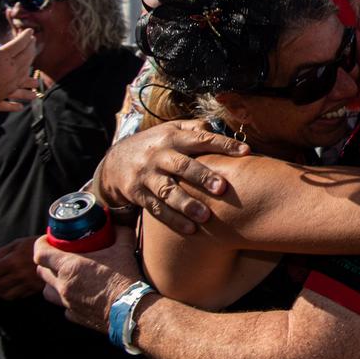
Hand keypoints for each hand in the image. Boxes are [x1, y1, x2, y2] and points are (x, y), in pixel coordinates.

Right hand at [0, 20, 36, 111]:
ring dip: (31, 60)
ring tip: (31, 55)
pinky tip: (31, 83)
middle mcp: (11, 69)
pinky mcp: (9, 91)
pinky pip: (23, 84)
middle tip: (32, 41)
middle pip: (27, 55)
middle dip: (31, 46)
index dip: (26, 36)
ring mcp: (12, 81)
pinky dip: (27, 80)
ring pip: (27, 69)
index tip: (29, 31)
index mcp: (2, 57)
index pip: (20, 44)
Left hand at [0, 235, 42, 299]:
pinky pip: (18, 296)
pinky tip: (7, 291)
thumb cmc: (40, 243)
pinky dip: (9, 295)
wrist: (64, 251)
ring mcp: (27, 283)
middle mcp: (18, 275)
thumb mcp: (19, 242)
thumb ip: (1, 252)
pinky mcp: (35, 289)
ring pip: (5, 294)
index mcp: (12, 261)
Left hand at [34, 227, 141, 333]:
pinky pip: (63, 306)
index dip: (41, 243)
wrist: (130, 310)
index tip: (49, 239)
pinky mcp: (74, 316)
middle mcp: (62, 285)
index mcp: (69, 266)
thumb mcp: (124, 250)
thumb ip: (121, 234)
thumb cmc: (124, 279)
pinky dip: (67, 299)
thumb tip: (118, 225)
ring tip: (65, 277)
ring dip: (52, 282)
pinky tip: (80, 295)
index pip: (40, 253)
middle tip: (60, 256)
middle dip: (46, 262)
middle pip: (41, 271)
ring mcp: (66, 302)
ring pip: (47, 291)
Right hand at [98, 119, 248, 233]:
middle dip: (202, 177)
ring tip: (205, 216)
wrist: (114, 162)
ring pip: (167, 191)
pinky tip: (190, 230)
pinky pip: (156, 209)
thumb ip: (195, 129)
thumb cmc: (155, 145)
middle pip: (182, 166)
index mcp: (172, 137)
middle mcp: (159, 155)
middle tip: (222, 188)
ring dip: (186, 204)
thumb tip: (224, 128)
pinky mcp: (137, 193)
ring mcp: (147, 175)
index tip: (245, 152)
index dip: (224, 145)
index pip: (201, 139)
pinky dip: (173, 220)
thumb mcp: (171, 130)